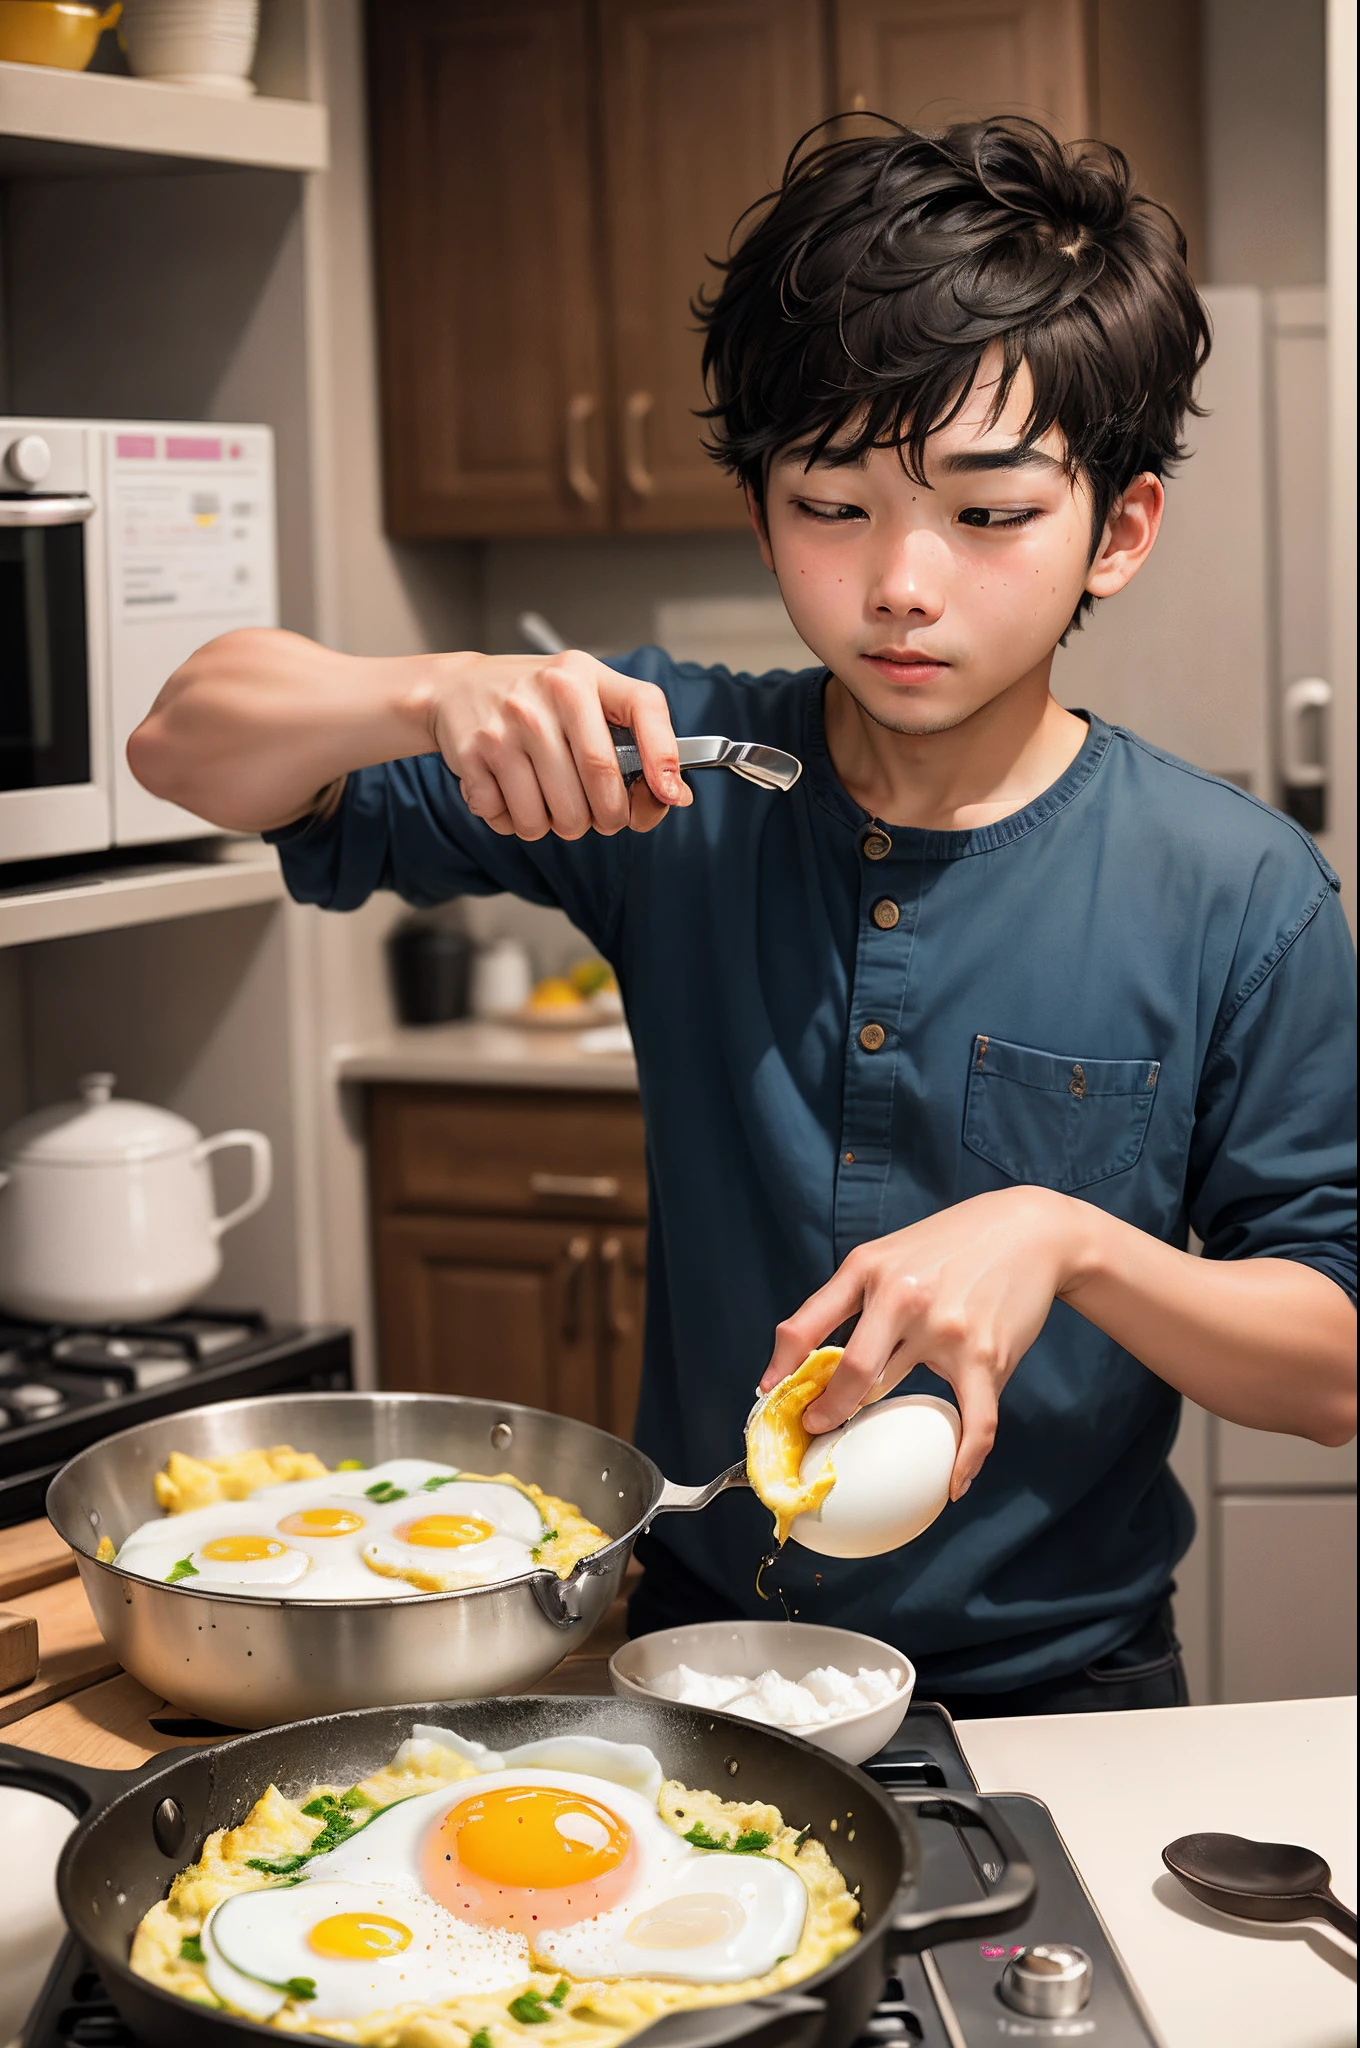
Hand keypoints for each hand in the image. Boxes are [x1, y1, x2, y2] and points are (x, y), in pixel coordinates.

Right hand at [427, 649, 693, 839]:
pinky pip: (510, 821)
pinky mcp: (472, 756)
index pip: (643, 708)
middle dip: (606, 818)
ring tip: (548, 802)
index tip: (669, 795)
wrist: (456, 688)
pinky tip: (511, 795)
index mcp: (582, 676)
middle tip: (598, 818)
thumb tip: (675, 796)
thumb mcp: (586, 694)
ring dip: (557, 827)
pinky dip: (515, 823)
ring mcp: (506, 727)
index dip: (663, 757)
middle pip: (599, 784)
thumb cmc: (536, 699)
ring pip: (552, 817)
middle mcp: (546, 696)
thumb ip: (635, 735)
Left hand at [759, 1189, 1089, 1498]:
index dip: (780, 1369)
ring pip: (895, 1394)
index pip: (805, 1327)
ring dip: (879, 1423)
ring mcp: (945, 1329)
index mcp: (867, 1269)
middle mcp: (901, 1297)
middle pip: (849, 1373)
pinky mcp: (985, 1355)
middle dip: (825, 1412)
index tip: (768, 1396)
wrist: (1030, 1231)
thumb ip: (851, 1297)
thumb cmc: (951, 1244)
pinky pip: (973, 1421)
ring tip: (871, 1442)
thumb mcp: (889, 1253)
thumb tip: (809, 1355)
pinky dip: (964, 1459)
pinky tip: (954, 1483)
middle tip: (816, 1429)